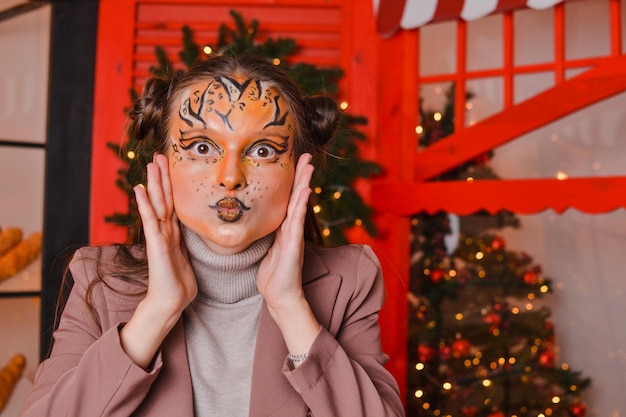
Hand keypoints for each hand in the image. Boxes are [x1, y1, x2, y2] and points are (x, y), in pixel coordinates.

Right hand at [134, 153, 197, 315]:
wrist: (170, 302)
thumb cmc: (179, 284)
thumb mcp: (188, 258)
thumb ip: (188, 244)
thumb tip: (196, 235)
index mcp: (174, 233)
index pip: (173, 203)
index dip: (172, 185)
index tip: (171, 166)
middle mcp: (165, 231)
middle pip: (164, 198)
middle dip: (162, 177)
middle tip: (159, 155)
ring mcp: (159, 236)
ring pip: (157, 204)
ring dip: (154, 183)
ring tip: (150, 164)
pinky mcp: (156, 244)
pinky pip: (150, 220)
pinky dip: (144, 204)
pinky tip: (139, 190)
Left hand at [257, 153, 320, 361]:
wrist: (280, 296)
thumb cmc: (273, 276)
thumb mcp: (268, 250)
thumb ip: (269, 236)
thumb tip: (259, 223)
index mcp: (284, 229)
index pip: (288, 199)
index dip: (292, 181)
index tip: (293, 162)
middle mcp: (291, 229)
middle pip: (297, 196)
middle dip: (301, 176)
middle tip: (305, 156)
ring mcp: (294, 235)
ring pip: (299, 204)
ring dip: (304, 184)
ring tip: (308, 166)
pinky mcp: (294, 244)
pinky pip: (297, 220)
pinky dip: (301, 204)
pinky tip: (305, 190)